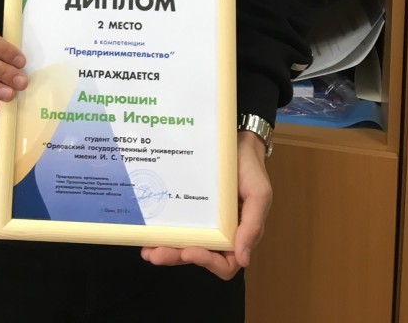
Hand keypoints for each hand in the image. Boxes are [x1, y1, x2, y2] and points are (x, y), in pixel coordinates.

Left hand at [140, 130, 272, 278]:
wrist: (237, 142)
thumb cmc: (251, 170)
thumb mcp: (259, 195)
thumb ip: (252, 226)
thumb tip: (243, 259)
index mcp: (238, 236)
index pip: (224, 264)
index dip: (207, 262)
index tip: (189, 251)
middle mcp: (219, 233)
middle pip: (197, 255)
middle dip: (176, 257)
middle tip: (156, 254)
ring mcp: (202, 221)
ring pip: (183, 244)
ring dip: (166, 250)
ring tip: (147, 250)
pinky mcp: (189, 208)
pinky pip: (176, 224)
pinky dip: (163, 232)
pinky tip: (148, 232)